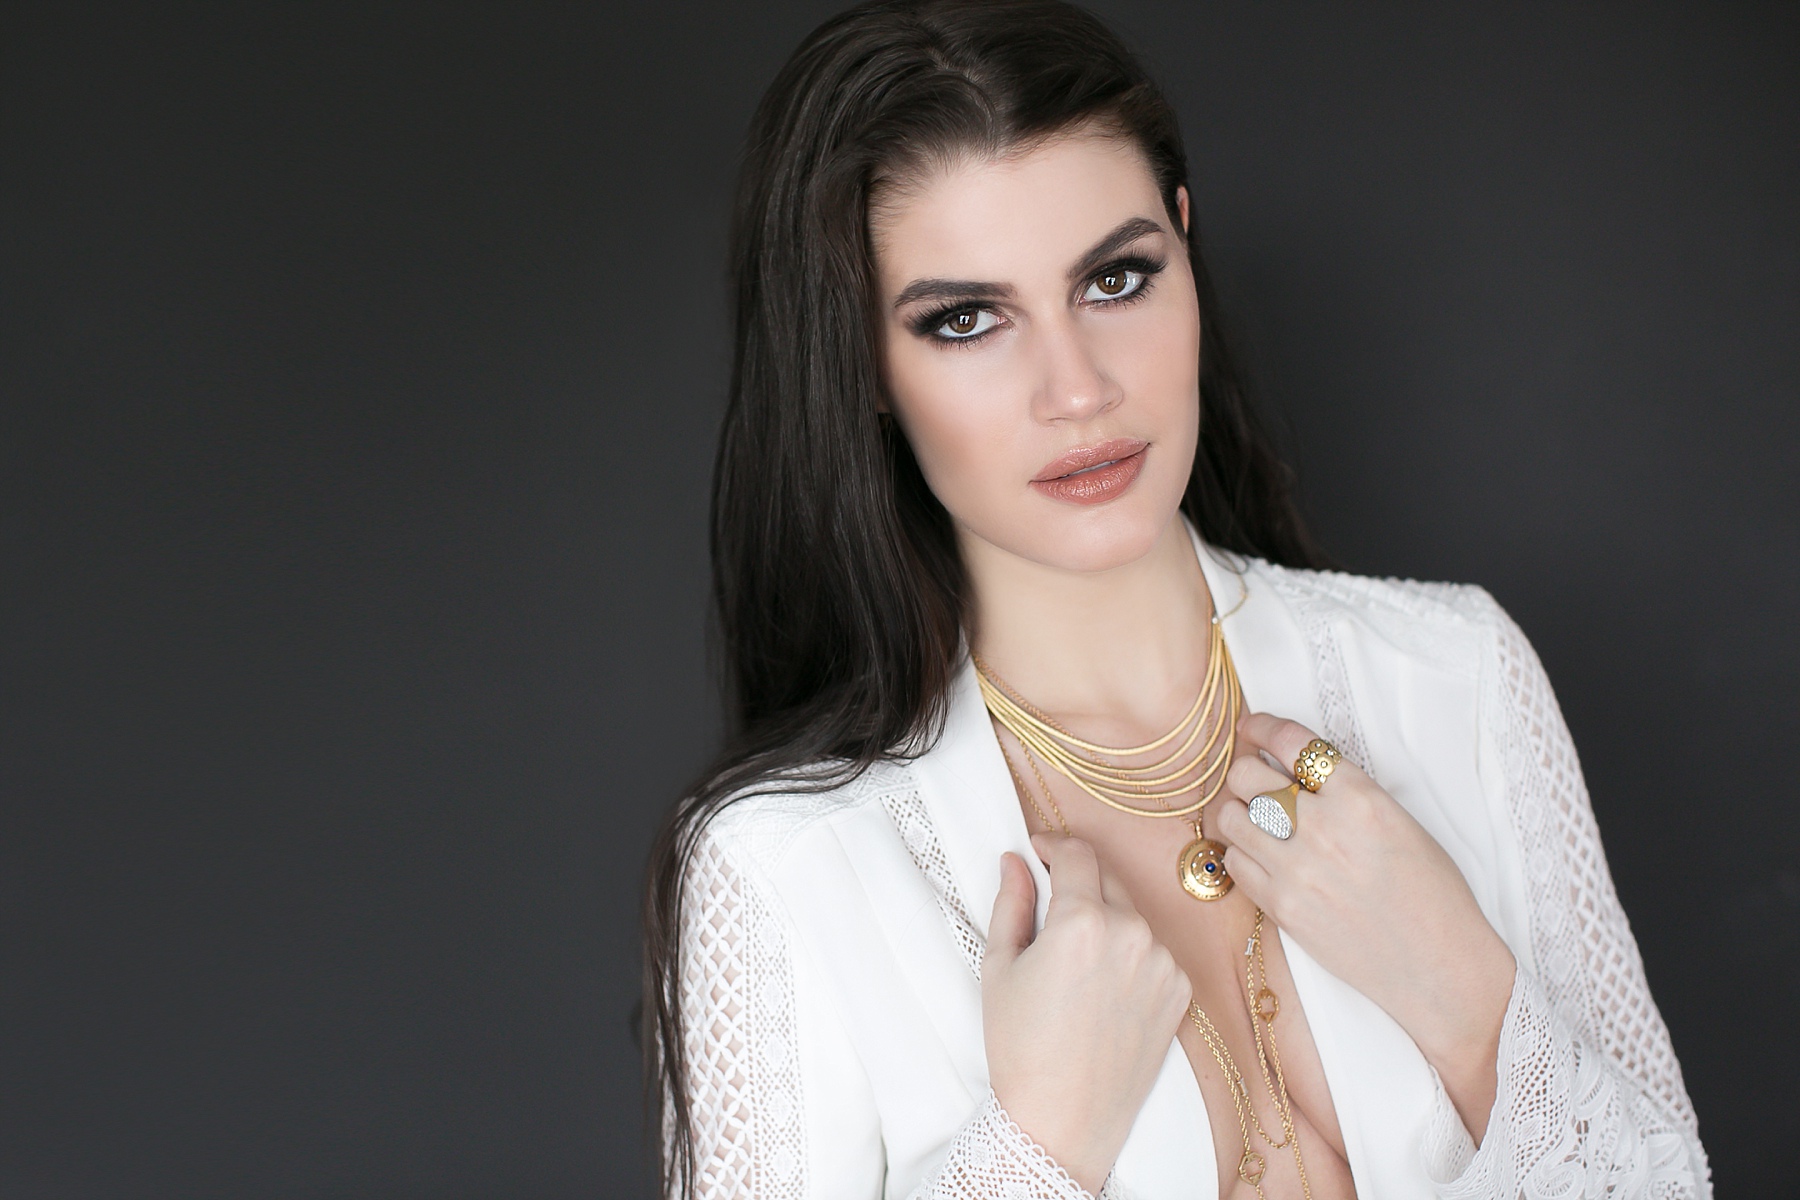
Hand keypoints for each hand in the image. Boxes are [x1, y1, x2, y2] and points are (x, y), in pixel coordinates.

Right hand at [982, 835, 1191, 1192]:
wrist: (1062, 1119)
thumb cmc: (1021, 1047)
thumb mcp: (999, 967)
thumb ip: (1011, 902)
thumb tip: (1016, 861)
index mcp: (1082, 921)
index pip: (1077, 852)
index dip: (1054, 844)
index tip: (1040, 851)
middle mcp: (1131, 933)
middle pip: (1106, 878)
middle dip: (1078, 881)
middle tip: (1051, 907)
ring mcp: (1162, 963)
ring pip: (1130, 916)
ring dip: (1105, 920)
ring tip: (1075, 963)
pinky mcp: (1180, 991)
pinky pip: (1152, 951)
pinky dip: (1130, 955)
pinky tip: (1102, 989)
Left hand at [1212, 713, 1516, 1140]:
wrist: (1439, 966)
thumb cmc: (1433, 893)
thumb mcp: (1401, 821)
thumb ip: (1348, 792)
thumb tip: (1297, 770)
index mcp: (1360, 797)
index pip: (1291, 741)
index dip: (1263, 727)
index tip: (1253, 727)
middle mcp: (1323, 827)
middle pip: (1247, 775)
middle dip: (1246, 771)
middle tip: (1252, 780)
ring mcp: (1296, 869)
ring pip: (1229, 817)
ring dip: (1236, 811)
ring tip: (1251, 819)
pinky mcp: (1281, 907)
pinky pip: (1234, 861)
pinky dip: (1240, 852)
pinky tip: (1258, 857)